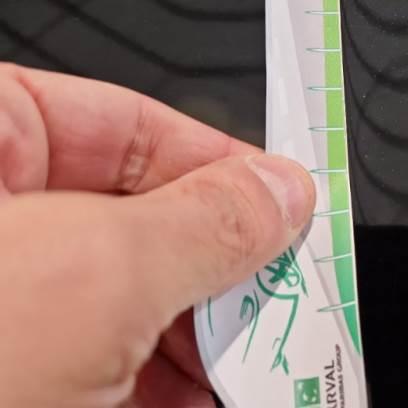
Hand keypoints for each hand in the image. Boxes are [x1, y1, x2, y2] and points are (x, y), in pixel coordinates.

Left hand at [0, 64, 314, 406]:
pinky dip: (167, 379)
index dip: (218, 160)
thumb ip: (207, 222)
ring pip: (130, 295)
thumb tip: (279, 192)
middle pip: (139, 215)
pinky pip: (108, 356)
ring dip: (201, 330)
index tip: (284, 202)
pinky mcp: (20, 369)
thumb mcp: (99, 274)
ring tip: (254, 358)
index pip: (125, 124)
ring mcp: (6, 300)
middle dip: (217, 261)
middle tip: (283, 289)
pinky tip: (204, 394)